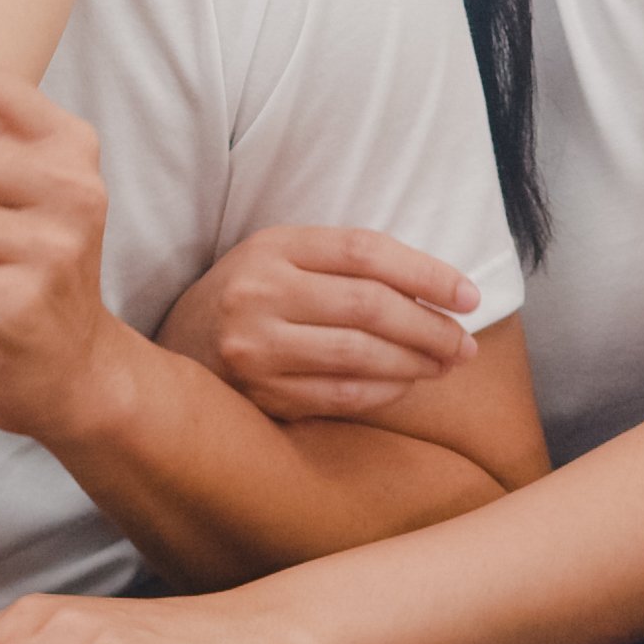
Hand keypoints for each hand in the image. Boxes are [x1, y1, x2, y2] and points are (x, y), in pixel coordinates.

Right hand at [156, 225, 477, 420]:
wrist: (174, 346)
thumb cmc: (250, 295)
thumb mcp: (283, 257)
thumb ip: (345, 264)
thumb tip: (435, 290)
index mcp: (273, 247)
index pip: (366, 252)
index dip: (427, 274)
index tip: (469, 295)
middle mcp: (260, 294)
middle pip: (369, 306)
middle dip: (431, 328)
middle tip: (466, 343)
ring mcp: (255, 348)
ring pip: (359, 357)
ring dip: (416, 364)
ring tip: (447, 364)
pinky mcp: (258, 395)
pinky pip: (340, 396)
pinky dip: (384, 392)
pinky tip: (406, 385)